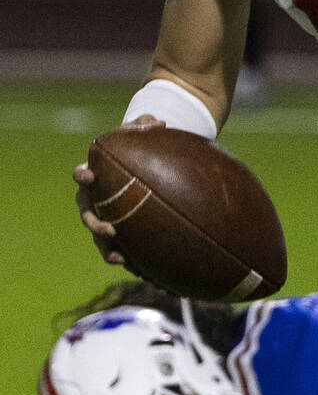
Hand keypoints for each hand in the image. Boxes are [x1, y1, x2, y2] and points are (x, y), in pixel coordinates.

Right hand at [74, 115, 164, 267]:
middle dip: (96, 225)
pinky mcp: (121, 234)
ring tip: (120, 260)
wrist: (144, 169)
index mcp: (95, 175)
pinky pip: (121, 250)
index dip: (82, 175)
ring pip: (100, 239)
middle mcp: (95, 200)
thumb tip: (158, 123)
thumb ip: (145, 127)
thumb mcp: (140, 134)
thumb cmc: (136, 149)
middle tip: (110, 229)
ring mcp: (106, 218)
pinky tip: (143, 271)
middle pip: (87, 215)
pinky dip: (130, 260)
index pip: (82, 174)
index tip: (88, 175)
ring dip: (107, 250)